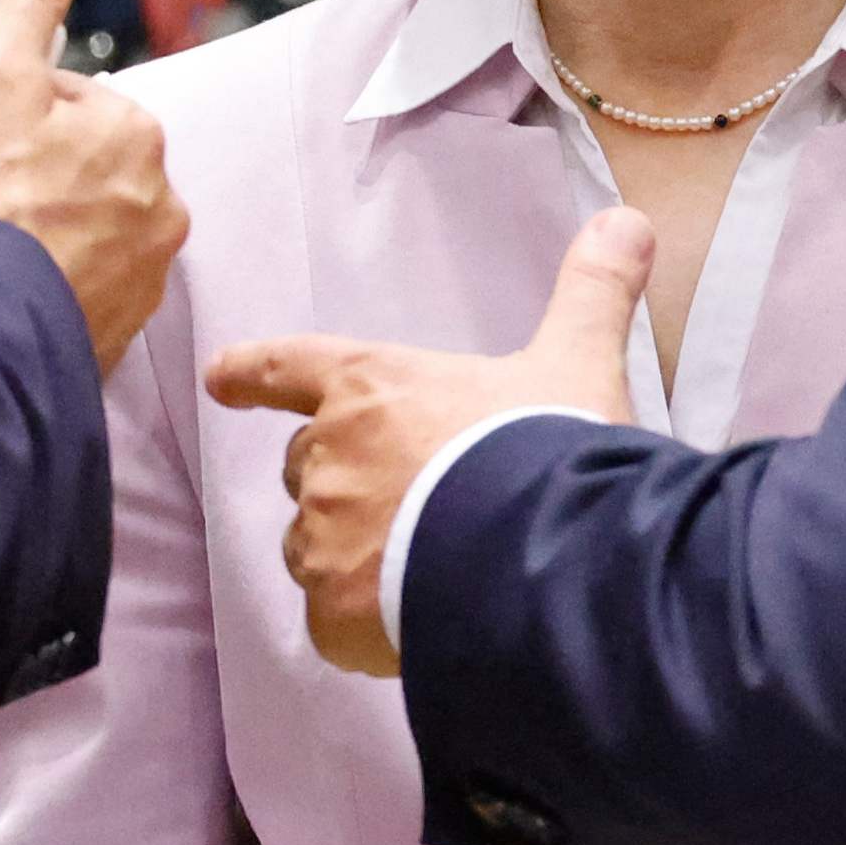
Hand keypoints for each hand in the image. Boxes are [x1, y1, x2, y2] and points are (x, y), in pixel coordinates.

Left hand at [206, 207, 651, 675]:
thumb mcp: (576, 362)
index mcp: (371, 387)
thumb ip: (591, 293)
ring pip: (315, 548)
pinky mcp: (334, 616)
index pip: (291, 367)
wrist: (546, 560)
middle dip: (344, 483)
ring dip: (352, 555)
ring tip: (424, 569)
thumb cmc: (547, 450)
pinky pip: (333, 622)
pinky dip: (365, 625)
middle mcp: (330, 458)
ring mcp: (325, 541)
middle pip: (308, 468)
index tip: (219, 377)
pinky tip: (418, 620)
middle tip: (414, 503)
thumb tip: (626, 219)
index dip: (253, 372)